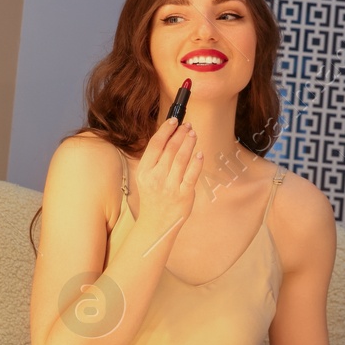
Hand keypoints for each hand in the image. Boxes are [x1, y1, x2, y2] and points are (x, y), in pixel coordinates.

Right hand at [132, 115, 203, 244]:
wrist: (156, 223)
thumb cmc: (153, 196)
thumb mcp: (146, 177)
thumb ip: (155, 159)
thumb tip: (169, 135)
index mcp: (144, 171)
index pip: (155, 145)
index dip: (166, 130)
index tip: (174, 120)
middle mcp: (156, 177)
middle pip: (170, 149)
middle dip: (180, 134)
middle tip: (187, 126)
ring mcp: (170, 186)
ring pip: (181, 158)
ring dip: (189, 143)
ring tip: (193, 133)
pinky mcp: (184, 195)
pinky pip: (192, 174)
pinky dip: (196, 162)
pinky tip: (200, 153)